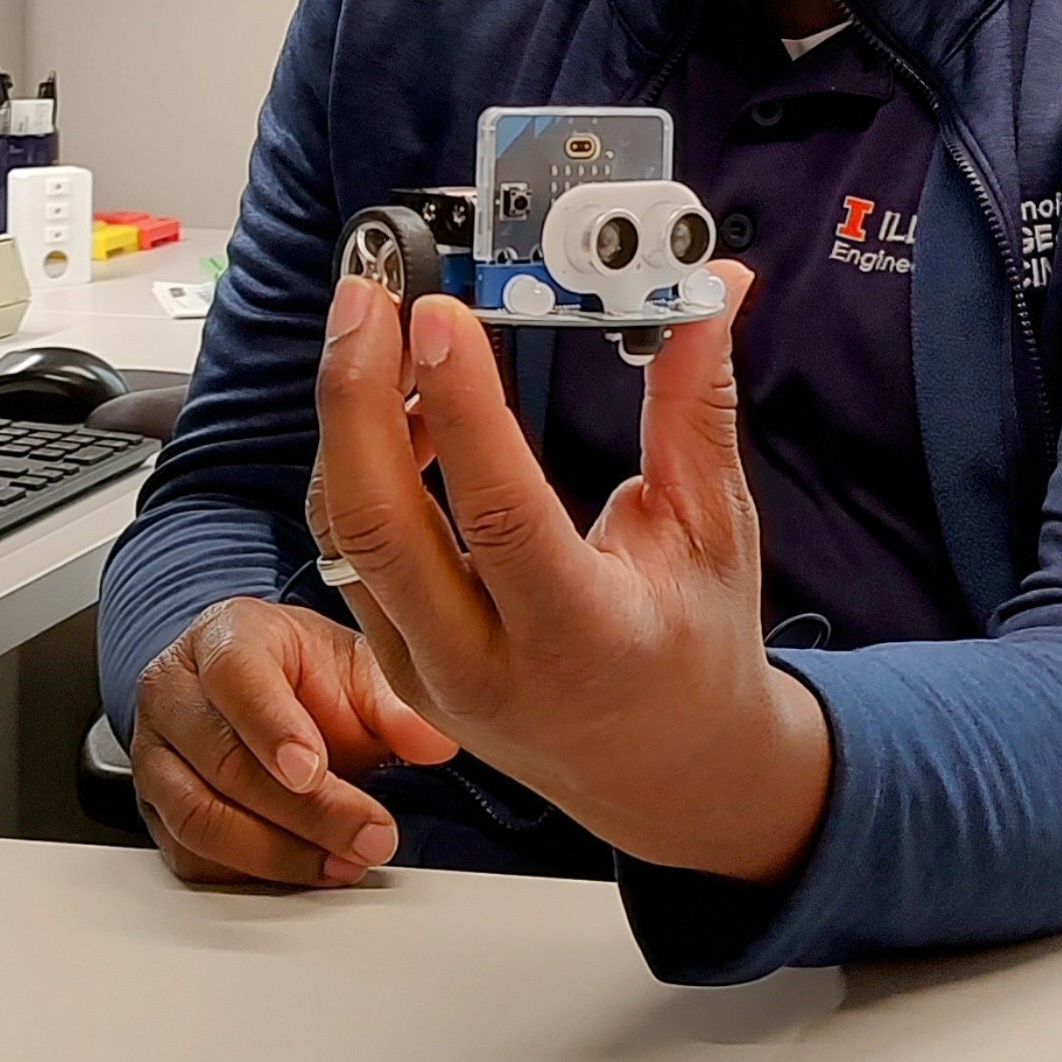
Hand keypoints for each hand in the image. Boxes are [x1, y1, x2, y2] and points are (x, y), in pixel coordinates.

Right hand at [130, 597, 457, 886]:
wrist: (266, 687)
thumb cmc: (308, 672)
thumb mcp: (359, 664)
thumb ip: (396, 699)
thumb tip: (434, 742)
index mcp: (225, 635)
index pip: (235, 676)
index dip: (272, 727)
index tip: (314, 770)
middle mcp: (174, 691)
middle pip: (222, 760)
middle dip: (303, 810)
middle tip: (367, 834)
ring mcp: (154, 754)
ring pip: (199, 817)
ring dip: (278, 852)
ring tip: (344, 861)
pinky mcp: (154, 810)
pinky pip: (191, 856)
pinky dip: (249, 874)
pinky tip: (306, 872)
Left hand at [310, 265, 830, 882]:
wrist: (666, 770)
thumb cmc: (698, 644)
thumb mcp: (715, 526)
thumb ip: (696, 404)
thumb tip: (714, 291)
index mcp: (583, 637)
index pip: (500, 515)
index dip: (463, 407)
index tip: (439, 315)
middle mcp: (484, 667)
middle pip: (380, 527)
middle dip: (356, 397)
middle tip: (367, 296)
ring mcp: (425, 673)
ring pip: (345, 534)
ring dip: (348, 421)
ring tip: (378, 328)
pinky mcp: (394, 661)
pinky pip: (349, 549)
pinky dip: (357, 465)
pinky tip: (396, 402)